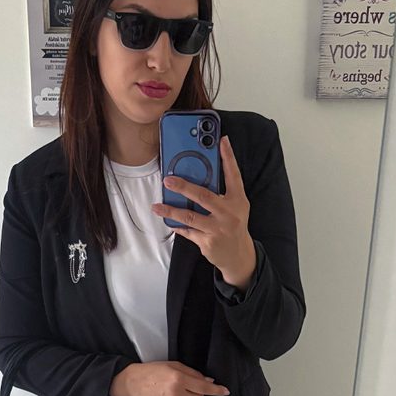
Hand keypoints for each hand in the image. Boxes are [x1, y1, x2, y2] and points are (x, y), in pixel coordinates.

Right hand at [110, 361, 229, 395]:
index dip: (216, 390)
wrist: (135, 383)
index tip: (225, 391)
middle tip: (188, 387)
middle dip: (198, 392)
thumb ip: (193, 374)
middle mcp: (175, 393)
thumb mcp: (174, 366)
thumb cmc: (154, 372)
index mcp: (178, 378)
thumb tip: (209, 382)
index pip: (203, 387)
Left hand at [151, 135, 256, 288]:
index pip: (234, 175)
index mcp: (237, 200)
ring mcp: (218, 229)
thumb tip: (199, 176)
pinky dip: (178, 226)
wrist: (238, 255)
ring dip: (171, 211)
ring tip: (157, 207)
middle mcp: (229, 214)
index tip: (222, 140)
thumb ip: (221, 193)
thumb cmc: (233, 225)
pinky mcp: (208, 242)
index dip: (228, 157)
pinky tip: (169, 222)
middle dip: (184, 187)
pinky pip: (188, 232)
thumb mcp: (235, 207)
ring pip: (190, 217)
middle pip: (203, 196)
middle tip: (168, 180)